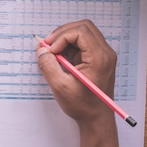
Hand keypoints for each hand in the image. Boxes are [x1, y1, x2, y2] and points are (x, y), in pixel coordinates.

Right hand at [36, 20, 119, 146]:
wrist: (96, 118)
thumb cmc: (82, 106)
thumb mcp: (60, 86)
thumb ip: (48, 65)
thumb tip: (41, 50)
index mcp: (99, 58)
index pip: (81, 31)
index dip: (62, 37)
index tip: (51, 50)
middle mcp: (105, 53)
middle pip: (84, 27)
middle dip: (62, 33)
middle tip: (48, 46)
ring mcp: (103, 55)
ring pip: (83, 33)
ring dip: (65, 39)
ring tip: (53, 53)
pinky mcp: (98, 59)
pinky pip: (82, 43)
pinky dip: (69, 46)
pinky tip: (60, 58)